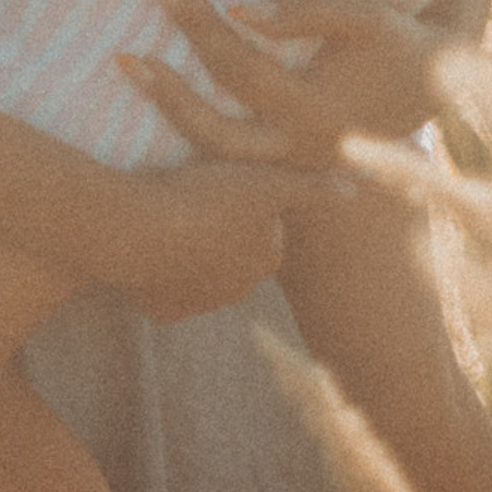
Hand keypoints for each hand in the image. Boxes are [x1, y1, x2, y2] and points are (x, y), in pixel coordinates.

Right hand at [111, 159, 318, 322]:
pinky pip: (164, 287)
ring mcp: (201, 304)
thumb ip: (311, 187)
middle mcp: (240, 289)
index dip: (242, 202)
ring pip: (198, 272)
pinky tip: (148, 246)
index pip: (263, 228)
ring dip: (189, 253)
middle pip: (232, 254)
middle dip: (218, 234)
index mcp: (266, 258)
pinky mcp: (164, 310)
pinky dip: (158, 271)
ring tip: (166, 220)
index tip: (220, 184)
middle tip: (192, 199)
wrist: (137, 229)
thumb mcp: (265, 180)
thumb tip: (354, 191)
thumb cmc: (202, 196)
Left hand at [119, 0, 446, 171]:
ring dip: (169, 111)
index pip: (240, 67)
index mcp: (317, 113)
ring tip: (128, 63)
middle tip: (122, 47)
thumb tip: (239, 9)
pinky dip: (187, 129)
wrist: (442, 91)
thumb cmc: (400, 44)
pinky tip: (155, 92)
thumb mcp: (365, 17)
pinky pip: (224, 156)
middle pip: (214, 127)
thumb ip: (307, 10)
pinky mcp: (285, 165)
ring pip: (215, 152)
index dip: (200, 26)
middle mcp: (298, 149)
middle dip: (165, 86)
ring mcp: (290, 164)